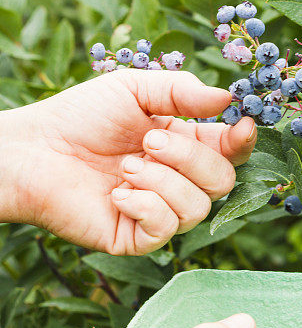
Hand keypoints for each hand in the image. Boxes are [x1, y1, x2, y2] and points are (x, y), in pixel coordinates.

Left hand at [0, 70, 256, 253]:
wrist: (33, 151)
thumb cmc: (79, 117)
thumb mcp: (133, 89)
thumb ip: (182, 91)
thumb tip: (228, 98)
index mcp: (183, 146)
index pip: (231, 151)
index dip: (242, 141)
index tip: (240, 125)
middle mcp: (177, 181)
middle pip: (223, 181)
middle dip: (190, 158)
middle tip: (147, 142)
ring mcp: (159, 212)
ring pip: (198, 207)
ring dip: (161, 181)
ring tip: (124, 167)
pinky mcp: (137, 238)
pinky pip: (166, 229)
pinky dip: (145, 206)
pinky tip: (117, 194)